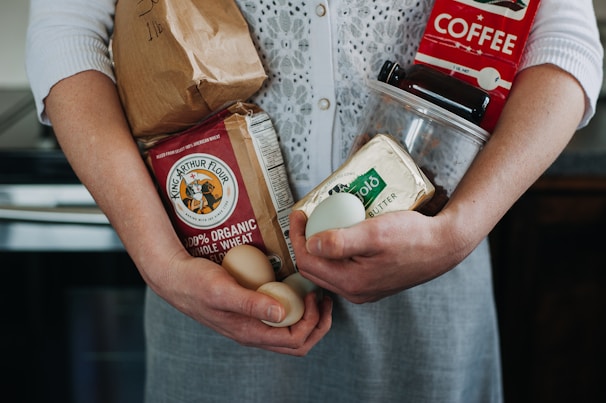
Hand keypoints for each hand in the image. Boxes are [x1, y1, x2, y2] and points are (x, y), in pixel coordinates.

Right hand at [151, 252, 332, 355]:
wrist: (174, 277)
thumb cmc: (195, 282)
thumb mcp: (223, 290)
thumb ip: (251, 303)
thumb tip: (281, 313)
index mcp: (249, 333)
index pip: (295, 340)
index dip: (313, 322)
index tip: (316, 295)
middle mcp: (253, 334)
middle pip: (297, 344)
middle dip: (318, 325)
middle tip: (323, 298)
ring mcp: (251, 325)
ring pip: (289, 334)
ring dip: (309, 318)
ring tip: (314, 295)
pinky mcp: (249, 313)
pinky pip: (278, 321)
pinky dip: (294, 309)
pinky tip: (294, 289)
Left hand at [289, 209, 471, 303]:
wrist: (444, 245)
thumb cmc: (414, 237)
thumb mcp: (375, 233)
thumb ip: (340, 241)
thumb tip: (310, 244)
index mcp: (352, 282)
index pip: (307, 262)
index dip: (297, 236)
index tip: (299, 214)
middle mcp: (355, 291)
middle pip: (314, 268)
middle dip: (304, 242)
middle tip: (307, 218)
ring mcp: (364, 289)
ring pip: (328, 269)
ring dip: (319, 247)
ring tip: (322, 223)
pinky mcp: (372, 282)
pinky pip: (343, 268)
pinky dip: (335, 252)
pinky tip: (342, 234)